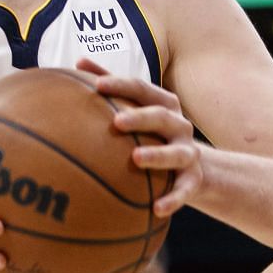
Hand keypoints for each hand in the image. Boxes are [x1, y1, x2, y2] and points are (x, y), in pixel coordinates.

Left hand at [77, 58, 200, 216]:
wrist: (195, 167)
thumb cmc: (154, 134)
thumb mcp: (139, 109)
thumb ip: (112, 86)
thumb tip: (77, 64)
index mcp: (164, 105)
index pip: (142, 89)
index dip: (121, 85)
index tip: (97, 85)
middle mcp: (179, 125)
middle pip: (161, 117)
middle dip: (140, 117)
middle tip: (117, 122)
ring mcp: (188, 153)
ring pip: (175, 153)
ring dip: (157, 156)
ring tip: (136, 159)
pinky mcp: (193, 180)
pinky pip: (184, 191)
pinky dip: (172, 200)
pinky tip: (156, 209)